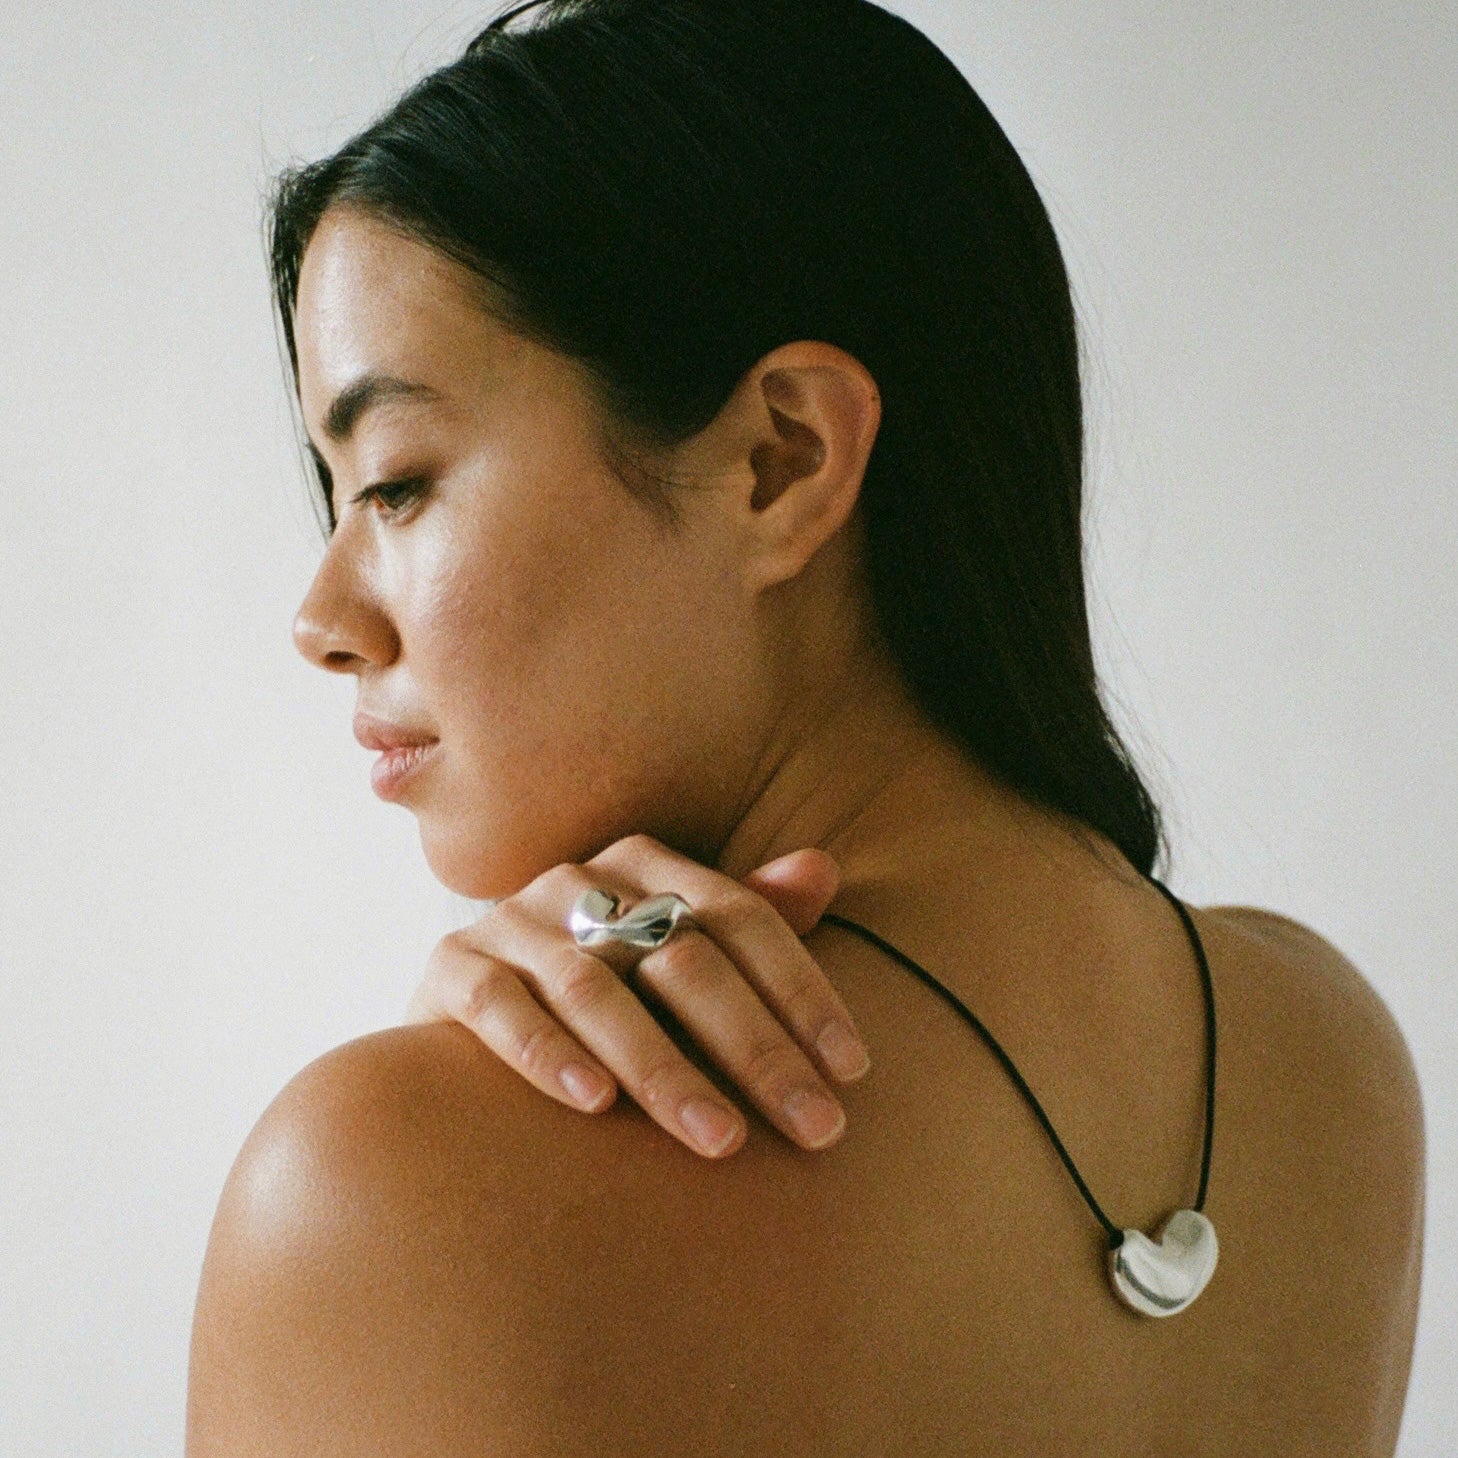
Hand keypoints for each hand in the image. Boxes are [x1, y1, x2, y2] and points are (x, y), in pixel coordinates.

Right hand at [403, 834, 869, 1157]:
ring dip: (661, 1067)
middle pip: (681, 956)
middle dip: (755, 1047)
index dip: (802, 991)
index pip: (742, 918)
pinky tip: (594, 1105)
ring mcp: (512, 920)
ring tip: (720, 1138)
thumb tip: (824, 869)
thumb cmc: (602, 998)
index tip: (853, 1072)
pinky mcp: (452, 967)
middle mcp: (581, 880)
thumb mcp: (674, 960)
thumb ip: (748, 921)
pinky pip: (499, 1005)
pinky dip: (546, 1052)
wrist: (466, 1026)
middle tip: (814, 1128)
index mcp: (647, 867)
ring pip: (596, 988)